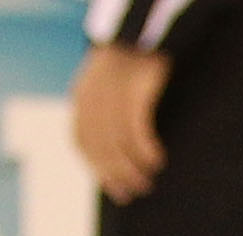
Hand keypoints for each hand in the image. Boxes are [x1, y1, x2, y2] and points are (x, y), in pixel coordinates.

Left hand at [73, 44, 169, 203]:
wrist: (144, 34)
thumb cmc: (135, 71)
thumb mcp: (114, 93)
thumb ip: (109, 120)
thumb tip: (118, 162)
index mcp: (82, 97)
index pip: (81, 142)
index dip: (98, 170)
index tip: (118, 192)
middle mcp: (91, 93)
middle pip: (99, 144)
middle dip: (117, 173)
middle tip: (139, 190)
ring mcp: (111, 88)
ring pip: (116, 139)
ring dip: (132, 166)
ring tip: (150, 179)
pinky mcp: (134, 85)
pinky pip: (136, 125)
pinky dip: (145, 148)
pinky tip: (158, 160)